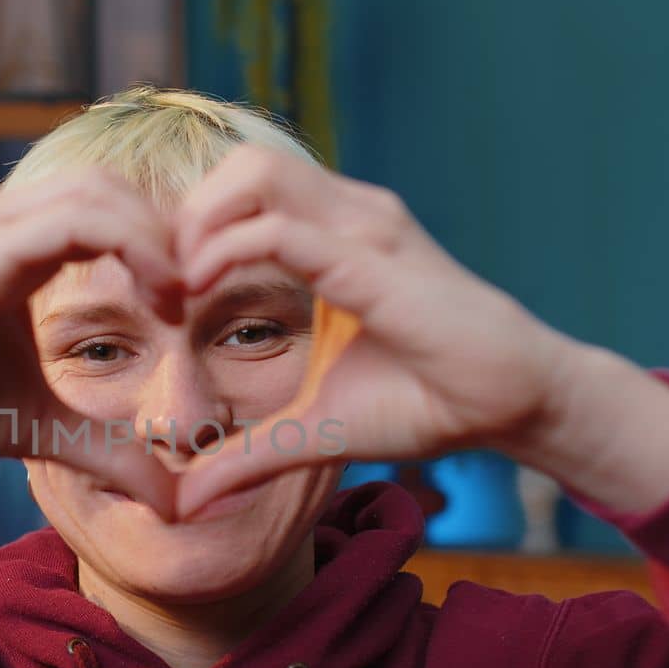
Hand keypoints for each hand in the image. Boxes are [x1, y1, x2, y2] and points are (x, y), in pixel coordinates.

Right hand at [0, 170, 184, 516]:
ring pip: (101, 191)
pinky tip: (159, 298)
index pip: (107, 204)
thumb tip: (173, 498)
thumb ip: (106, 449)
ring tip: (183, 297)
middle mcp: (2, 216)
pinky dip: (132, 246)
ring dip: (159, 237)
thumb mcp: (39, 428)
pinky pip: (76, 220)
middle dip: (170, 230)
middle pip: (112, 184)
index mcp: (15, 240)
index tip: (194, 301)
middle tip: (201, 293)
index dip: (162, 241)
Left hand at [170, 146, 668, 516]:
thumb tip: (186, 501)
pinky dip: (225, 251)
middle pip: (241, 165)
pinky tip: (199, 294)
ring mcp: (364, 228)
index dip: (187, 234)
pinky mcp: (373, 259)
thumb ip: (248, 457)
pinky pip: (281, 230)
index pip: (243, 193)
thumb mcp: (312, 431)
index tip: (158, 298)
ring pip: (253, 176)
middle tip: (161, 286)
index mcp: (335, 235)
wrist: (510, 406)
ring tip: (176, 288)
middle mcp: (349, 214)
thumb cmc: (425, 403)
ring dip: (197, 224)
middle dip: (185, 215)